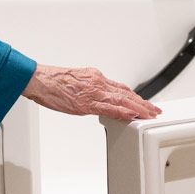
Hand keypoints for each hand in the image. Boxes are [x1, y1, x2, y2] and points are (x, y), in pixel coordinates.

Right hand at [21, 64, 161, 121]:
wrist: (40, 79)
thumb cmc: (53, 81)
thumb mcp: (77, 81)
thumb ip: (90, 88)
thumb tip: (98, 96)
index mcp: (95, 78)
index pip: (120, 88)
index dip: (134, 96)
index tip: (143, 102)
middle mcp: (98, 83)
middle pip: (126, 93)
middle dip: (142, 102)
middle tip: (154, 110)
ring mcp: (93, 92)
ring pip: (122, 100)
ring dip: (138, 108)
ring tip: (150, 114)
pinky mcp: (86, 103)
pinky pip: (109, 108)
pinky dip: (123, 111)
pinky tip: (132, 115)